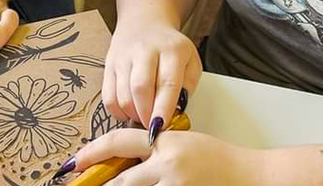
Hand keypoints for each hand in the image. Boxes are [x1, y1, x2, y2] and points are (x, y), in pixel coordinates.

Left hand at [72, 129, 256, 185]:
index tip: (74, 161)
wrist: (249, 174)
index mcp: (164, 142)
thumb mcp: (182, 142)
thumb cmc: (216, 158)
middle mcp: (167, 165)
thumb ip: (154, 150)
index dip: (92, 151)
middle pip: (120, 181)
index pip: (118, 141)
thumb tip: (121, 162)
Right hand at [103, 21, 201, 128]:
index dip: (164, 108)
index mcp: (171, 50)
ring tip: (142, 117)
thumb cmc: (170, 48)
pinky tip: (129, 111)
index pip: (167, 82)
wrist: (145, 22)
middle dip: (145, 115)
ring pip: (123, 95)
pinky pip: (108, 96)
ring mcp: (124, 57)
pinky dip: (117, 112)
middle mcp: (145, 50)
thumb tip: (176, 111)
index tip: (162, 127)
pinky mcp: (109, 64)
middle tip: (152, 127)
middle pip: (140, 88)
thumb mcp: (190, 60)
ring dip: (132, 115)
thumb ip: (188, 86)